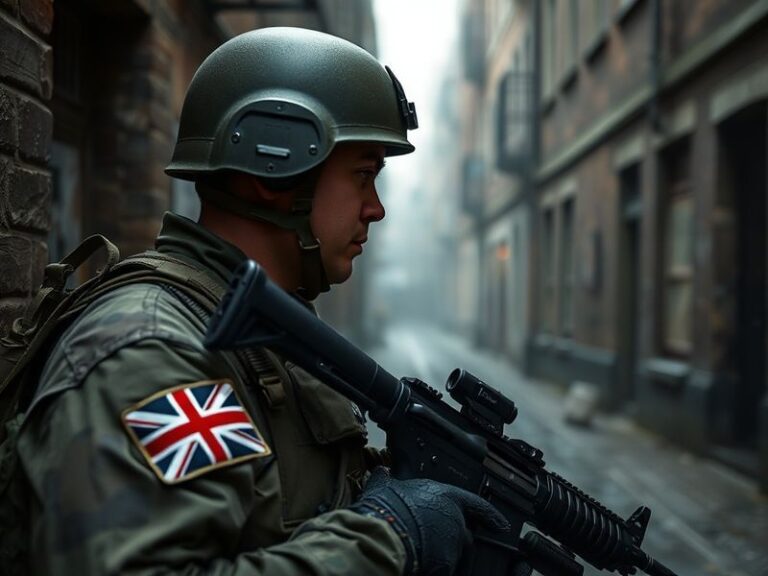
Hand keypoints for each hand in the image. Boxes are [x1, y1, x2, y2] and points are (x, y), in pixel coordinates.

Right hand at [349, 468, 509, 575]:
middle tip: (438, 546)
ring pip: (456, 555)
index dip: (491, 516)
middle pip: (465, 536)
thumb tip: (381, 472)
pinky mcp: (446, 566)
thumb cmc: (387, 506)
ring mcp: (453, 544)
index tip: (501, 526)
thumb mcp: (385, 486)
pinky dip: (438, 571)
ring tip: (427, 559)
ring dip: (445, 557)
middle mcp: (455, 520)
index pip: (478, 506)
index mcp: (446, 497)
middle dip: (456, 543)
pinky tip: (424, 568)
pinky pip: (447, 571)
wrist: (385, 532)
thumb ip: (387, 479)